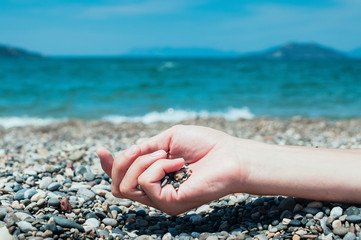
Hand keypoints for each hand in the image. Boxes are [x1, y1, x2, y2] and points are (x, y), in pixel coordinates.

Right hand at [96, 125, 245, 214]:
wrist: (231, 155)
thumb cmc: (205, 145)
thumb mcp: (169, 138)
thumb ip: (145, 148)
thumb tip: (125, 153)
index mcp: (155, 176)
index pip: (123, 178)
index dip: (109, 166)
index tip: (100, 150)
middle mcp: (155, 191)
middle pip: (117, 185)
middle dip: (123, 161)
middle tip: (147, 147)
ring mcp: (161, 200)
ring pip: (126, 185)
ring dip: (143, 162)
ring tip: (168, 154)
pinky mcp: (169, 204)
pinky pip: (145, 183)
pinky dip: (157, 166)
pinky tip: (177, 163)